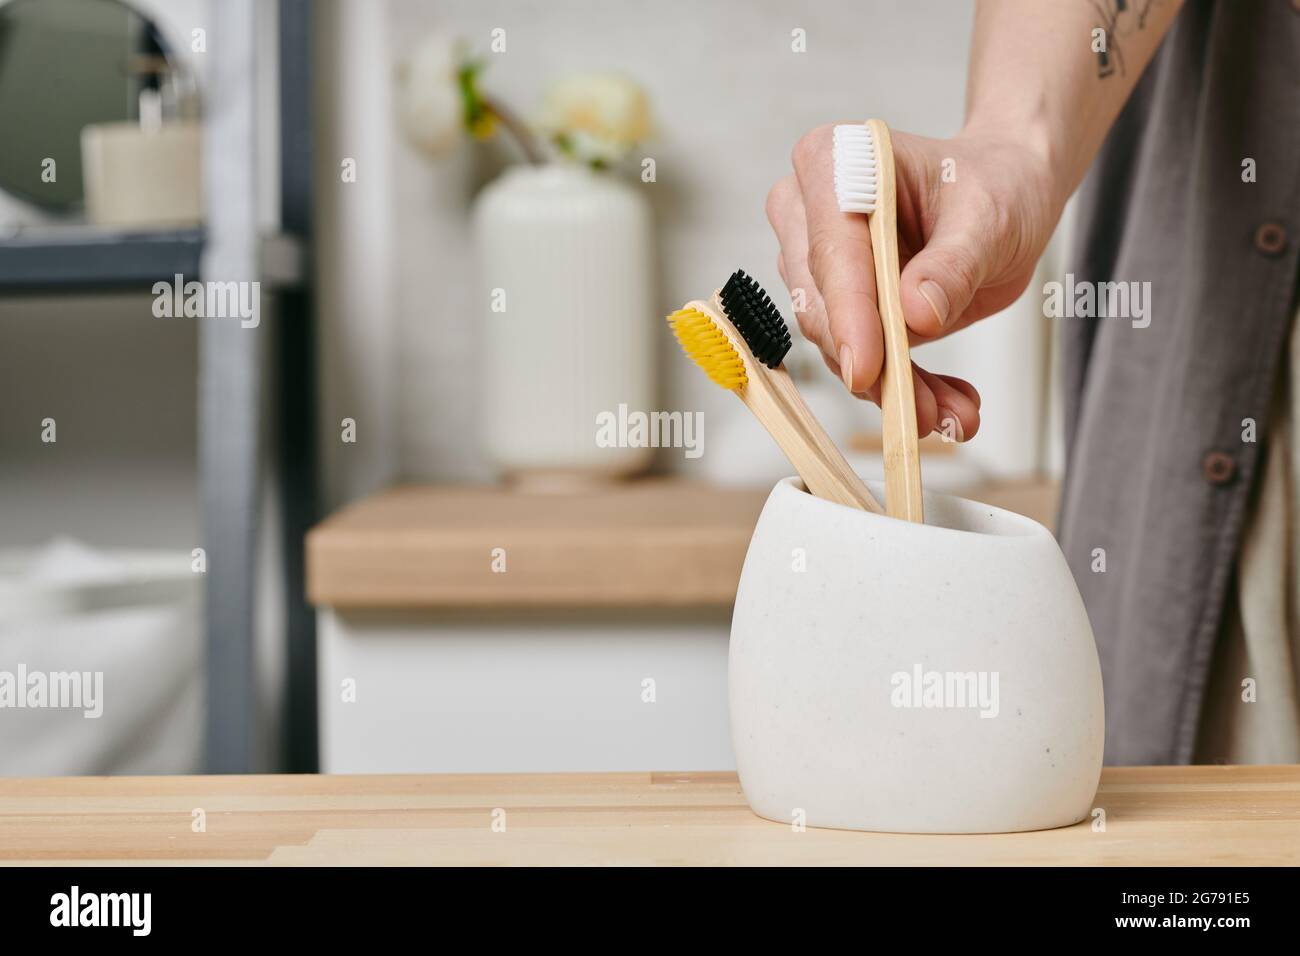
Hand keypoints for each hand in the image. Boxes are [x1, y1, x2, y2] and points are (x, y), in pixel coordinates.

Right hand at [766, 123, 1059, 440]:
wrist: (1005, 193)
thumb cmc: (996, 185)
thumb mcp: (992, 218)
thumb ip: (953, 264)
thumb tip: (916, 314)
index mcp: (834, 162)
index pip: (832, 251)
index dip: (849, 315)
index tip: (868, 370)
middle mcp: (807, 210)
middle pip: (823, 305)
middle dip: (876, 365)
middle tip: (926, 412)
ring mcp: (815, 261)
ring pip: (837, 341)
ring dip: (893, 388)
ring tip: (951, 415)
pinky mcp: (837, 304)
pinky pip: (858, 357)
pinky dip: (903, 388)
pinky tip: (948, 404)